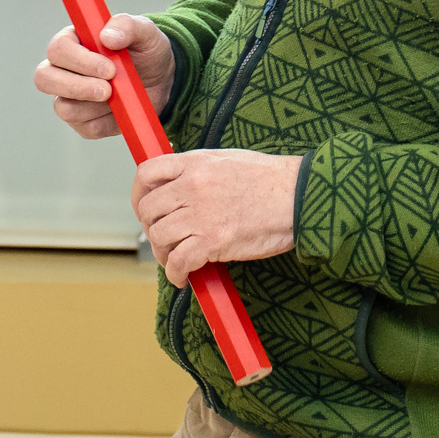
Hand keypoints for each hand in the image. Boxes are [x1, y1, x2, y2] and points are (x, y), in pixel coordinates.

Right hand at [33, 15, 171, 140]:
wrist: (162, 79)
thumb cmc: (146, 50)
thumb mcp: (145, 31)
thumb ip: (126, 25)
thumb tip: (107, 36)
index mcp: (72, 42)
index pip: (58, 49)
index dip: (80, 60)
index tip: (110, 68)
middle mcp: (63, 70)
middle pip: (45, 79)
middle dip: (76, 87)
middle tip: (108, 90)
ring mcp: (69, 98)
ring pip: (64, 108)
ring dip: (95, 106)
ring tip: (120, 96)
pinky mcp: (83, 123)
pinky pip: (87, 129)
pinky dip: (108, 121)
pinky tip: (122, 109)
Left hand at [133, 150, 301, 287]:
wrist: (299, 196)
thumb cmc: (270, 179)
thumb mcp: (226, 160)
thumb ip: (197, 169)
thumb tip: (177, 184)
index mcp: (195, 163)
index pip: (146, 173)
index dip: (139, 195)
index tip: (145, 209)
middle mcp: (192, 186)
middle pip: (149, 210)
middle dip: (152, 229)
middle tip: (165, 240)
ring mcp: (201, 213)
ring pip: (159, 237)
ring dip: (163, 253)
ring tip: (176, 260)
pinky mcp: (213, 241)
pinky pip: (179, 261)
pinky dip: (176, 274)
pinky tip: (184, 277)